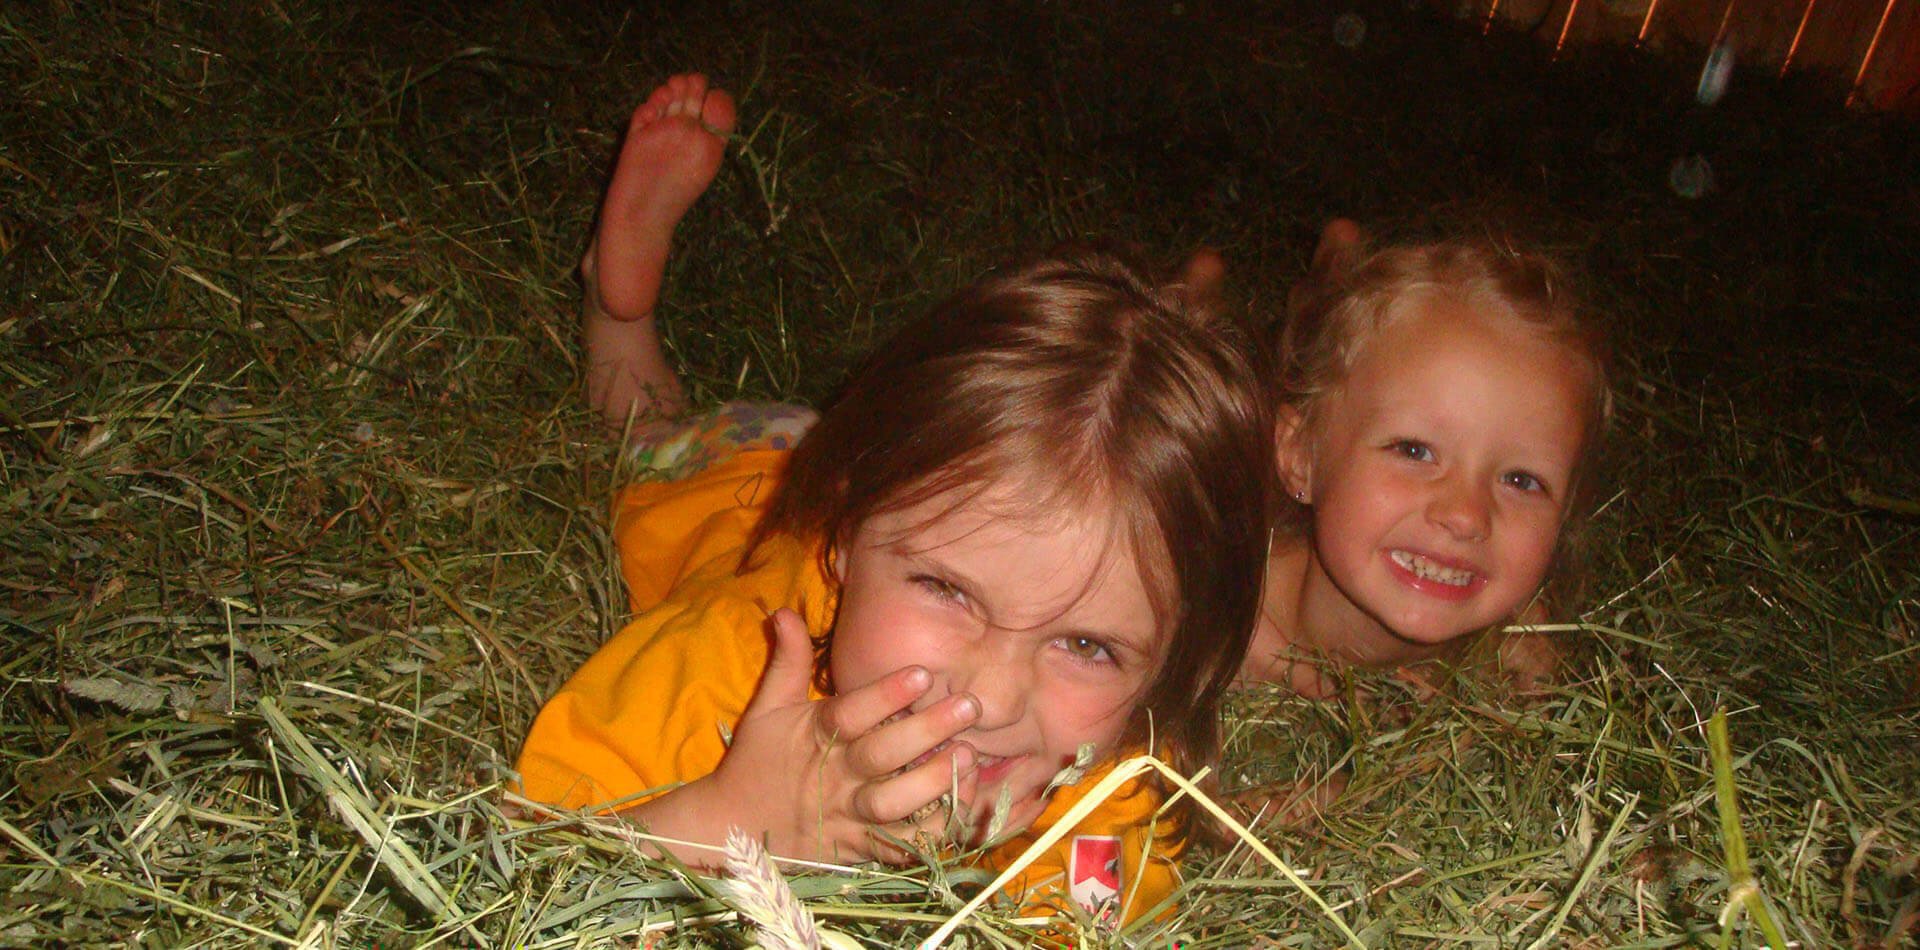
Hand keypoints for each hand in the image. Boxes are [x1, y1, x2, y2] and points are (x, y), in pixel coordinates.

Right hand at [645, 608, 981, 864]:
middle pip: (881, 755)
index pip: (851, 712)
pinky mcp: (859, 849)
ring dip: (933, 782)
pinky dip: (934, 833)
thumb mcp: (767, 708)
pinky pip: (901, 846)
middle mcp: (835, 776)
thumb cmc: (756, 762)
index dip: (886, 694)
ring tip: (970, 757)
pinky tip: (964, 806)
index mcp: (815, 735)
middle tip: (970, 706)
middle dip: (927, 731)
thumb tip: (784, 610)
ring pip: (893, 804)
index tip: (923, 673)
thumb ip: (788, 661)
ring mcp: (847, 816)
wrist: (731, 830)